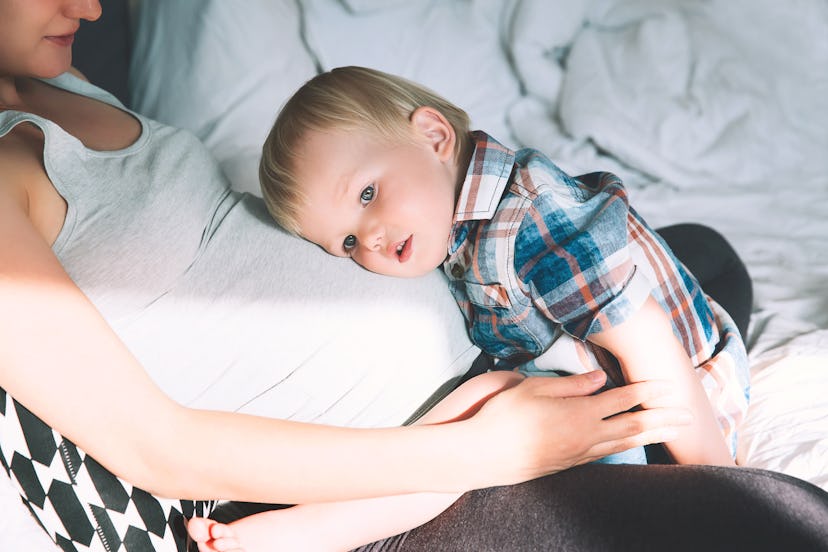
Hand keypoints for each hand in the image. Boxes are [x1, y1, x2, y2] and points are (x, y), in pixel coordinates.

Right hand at [462, 371, 692, 486]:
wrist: (485, 455)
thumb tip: (599, 379)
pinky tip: (632, 442)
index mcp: (579, 413)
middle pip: (635, 425)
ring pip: (625, 443)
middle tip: (689, 414)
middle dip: (664, 417)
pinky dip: (628, 445)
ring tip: (672, 429)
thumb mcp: (534, 388)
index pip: (623, 399)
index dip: (648, 391)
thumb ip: (571, 384)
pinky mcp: (570, 463)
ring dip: (652, 434)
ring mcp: (580, 453)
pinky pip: (608, 452)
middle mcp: (586, 435)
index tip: (669, 385)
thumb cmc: (505, 416)